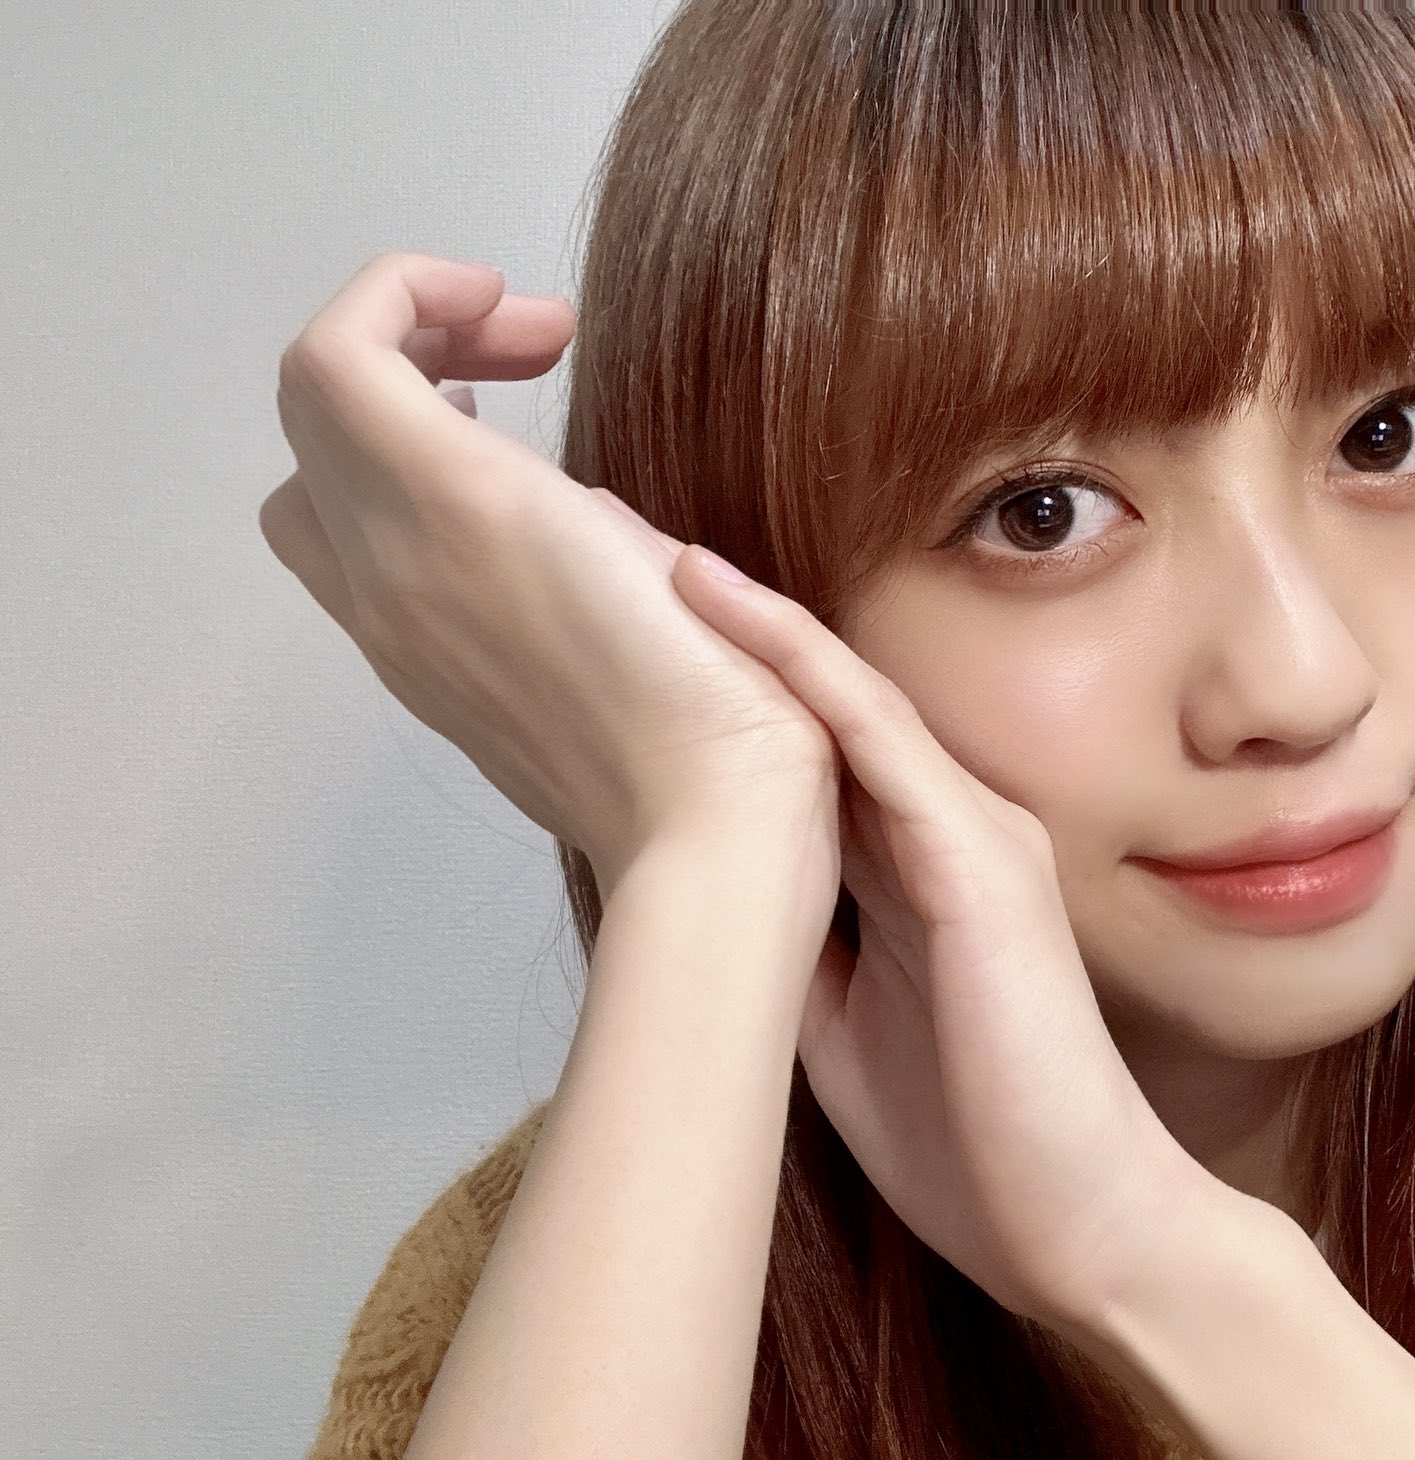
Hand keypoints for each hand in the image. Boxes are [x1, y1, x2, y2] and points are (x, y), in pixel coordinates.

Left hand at [260, 251, 839, 899]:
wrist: (706, 836)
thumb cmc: (723, 689)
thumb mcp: (659, 546)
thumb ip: (564, 493)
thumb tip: (548, 505)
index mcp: (452, 511)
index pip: (337, 352)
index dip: (412, 290)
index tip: (526, 308)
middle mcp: (391, 571)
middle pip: (313, 402)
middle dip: (416, 336)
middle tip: (535, 343)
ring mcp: (393, 636)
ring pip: (314, 481)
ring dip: (392, 418)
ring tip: (507, 414)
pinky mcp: (420, 681)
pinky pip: (356, 555)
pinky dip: (406, 495)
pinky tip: (510, 514)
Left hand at [664, 544, 1220, 1332]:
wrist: (1084, 1228)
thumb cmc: (978, 1141)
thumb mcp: (843, 1031)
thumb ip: (798, 948)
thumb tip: (706, 903)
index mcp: (919, 873)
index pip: (810, 754)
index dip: (726, 690)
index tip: (631, 639)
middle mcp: (955, 829)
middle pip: (822, 704)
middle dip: (724, 629)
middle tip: (616, 551)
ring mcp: (979, 837)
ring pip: (847, 700)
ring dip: (751, 622)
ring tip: (650, 550)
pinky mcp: (985, 866)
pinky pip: (883, 743)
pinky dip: (804, 672)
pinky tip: (728, 610)